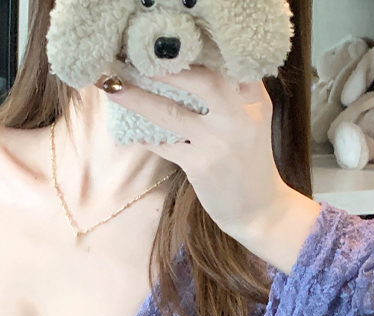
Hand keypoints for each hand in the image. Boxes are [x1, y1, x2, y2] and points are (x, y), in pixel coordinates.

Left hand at [102, 66, 320, 271]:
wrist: (259, 210)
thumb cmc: (251, 163)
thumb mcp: (254, 122)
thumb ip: (236, 94)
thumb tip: (194, 70)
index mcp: (254, 101)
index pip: (226, 65)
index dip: (194, 52)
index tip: (165, 46)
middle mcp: (239, 118)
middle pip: (202, 80)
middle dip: (165, 68)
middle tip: (136, 58)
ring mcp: (218, 143)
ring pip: (171, 113)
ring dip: (138, 99)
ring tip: (114, 88)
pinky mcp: (201, 166)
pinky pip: (165, 145)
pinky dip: (148, 137)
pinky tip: (134, 130)